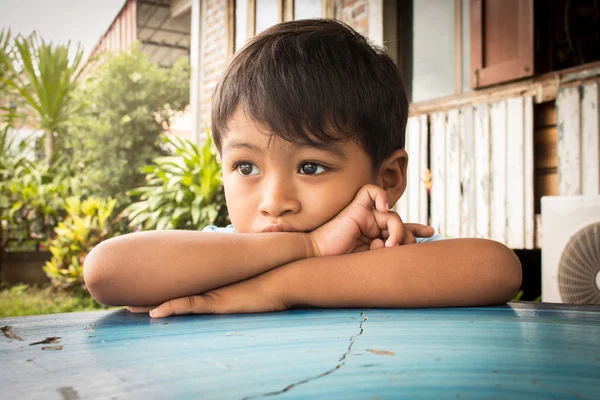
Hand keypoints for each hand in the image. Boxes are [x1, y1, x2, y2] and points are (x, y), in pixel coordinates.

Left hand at [139, 273, 287, 317]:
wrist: (283, 278)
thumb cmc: (271, 283)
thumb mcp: (251, 286)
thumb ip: (240, 285)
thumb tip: (240, 287)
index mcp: (213, 286)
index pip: (183, 288)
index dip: (164, 292)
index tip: (146, 295)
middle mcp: (209, 288)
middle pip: (173, 291)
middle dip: (149, 296)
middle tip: (127, 301)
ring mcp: (212, 294)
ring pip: (175, 299)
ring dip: (151, 304)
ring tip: (129, 308)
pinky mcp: (218, 302)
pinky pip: (190, 306)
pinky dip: (172, 309)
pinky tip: (156, 313)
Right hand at [309, 184, 433, 255]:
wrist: (317, 261)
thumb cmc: (340, 268)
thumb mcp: (372, 264)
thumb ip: (388, 254)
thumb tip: (407, 248)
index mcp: (375, 241)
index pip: (401, 231)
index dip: (416, 230)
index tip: (430, 232)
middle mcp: (371, 228)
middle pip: (401, 225)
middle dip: (407, 239)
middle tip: (397, 252)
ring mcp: (364, 217)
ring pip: (393, 216)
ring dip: (396, 231)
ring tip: (387, 247)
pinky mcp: (355, 209)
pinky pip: (371, 191)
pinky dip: (381, 196)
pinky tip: (384, 208)